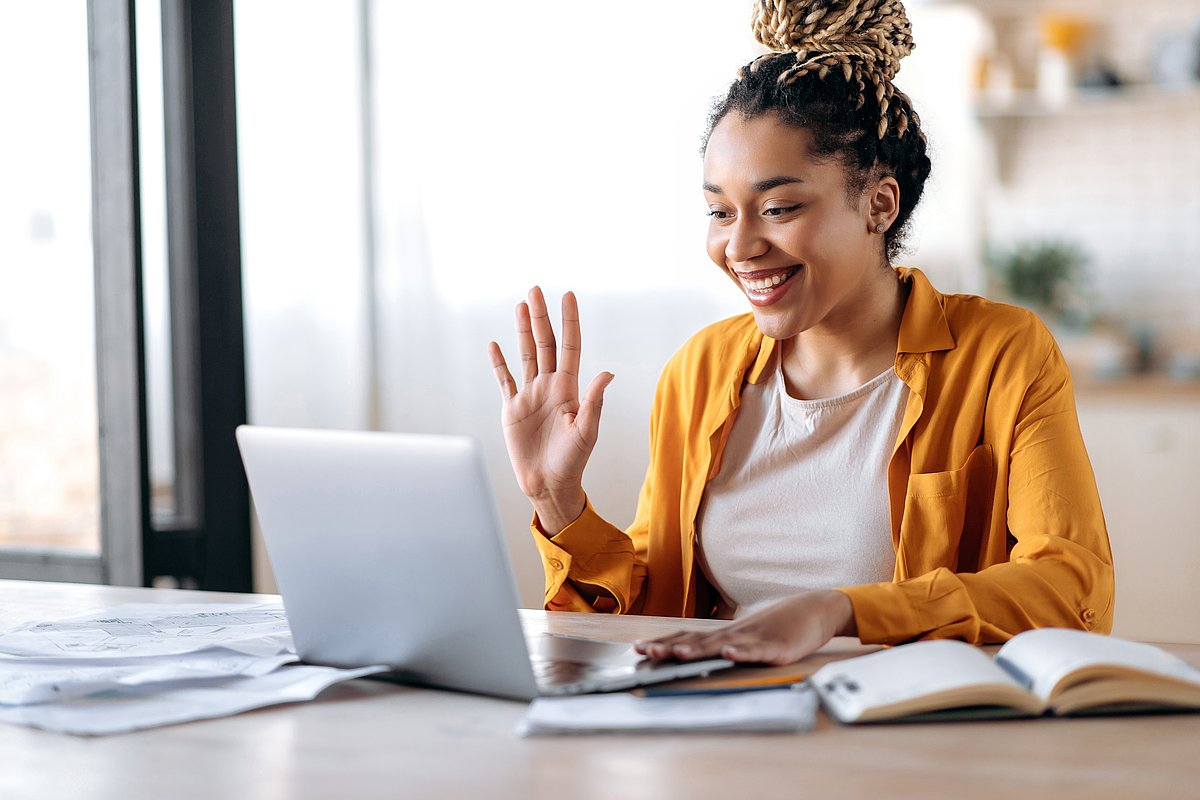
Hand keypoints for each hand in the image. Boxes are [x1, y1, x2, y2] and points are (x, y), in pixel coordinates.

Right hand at [487, 287, 613, 533]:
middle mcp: (550, 386)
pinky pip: (505, 380)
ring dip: (523, 330)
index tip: (568, 296)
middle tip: (536, 290)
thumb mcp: (586, 432)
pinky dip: (499, 362)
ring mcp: (530, 395)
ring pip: (526, 355)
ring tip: (521, 305)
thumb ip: (594, 401)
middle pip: (545, 344)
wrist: (548, 484)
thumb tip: (608, 373)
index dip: (569, 321)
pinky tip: (495, 344)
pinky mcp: (513, 409)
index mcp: (569, 389)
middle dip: (541, 317)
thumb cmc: (572, 461)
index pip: (570, 347)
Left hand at [634, 590, 856, 665]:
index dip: (664, 643)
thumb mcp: (745, 637)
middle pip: (698, 641)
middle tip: (645, 652)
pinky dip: (743, 652)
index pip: (688, 638)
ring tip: (678, 654)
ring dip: (699, 649)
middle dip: (670, 647)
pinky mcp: (778, 647)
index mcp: (725, 634)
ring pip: (723, 644)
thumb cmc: (777, 626)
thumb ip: (722, 646)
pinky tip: (730, 653)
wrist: (813, 610)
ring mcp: (755, 639)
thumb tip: (694, 653)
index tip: (638, 648)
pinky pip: (758, 650)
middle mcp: (735, 634)